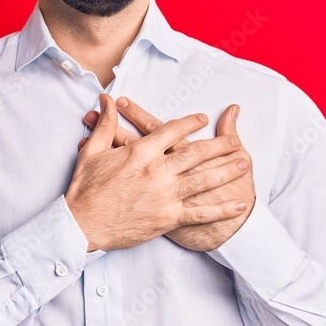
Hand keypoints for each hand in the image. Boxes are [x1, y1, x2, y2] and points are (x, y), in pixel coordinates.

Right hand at [65, 93, 250, 252]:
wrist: (81, 224)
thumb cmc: (85, 189)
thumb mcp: (92, 151)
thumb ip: (105, 124)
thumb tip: (107, 100)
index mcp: (140, 152)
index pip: (171, 130)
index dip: (190, 122)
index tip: (203, 118)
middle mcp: (157, 171)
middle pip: (195, 153)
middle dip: (219, 145)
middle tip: (236, 140)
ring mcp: (164, 195)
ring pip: (203, 179)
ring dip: (226, 170)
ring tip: (244, 163)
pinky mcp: (167, 217)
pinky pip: (200, 213)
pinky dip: (221, 209)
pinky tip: (238, 205)